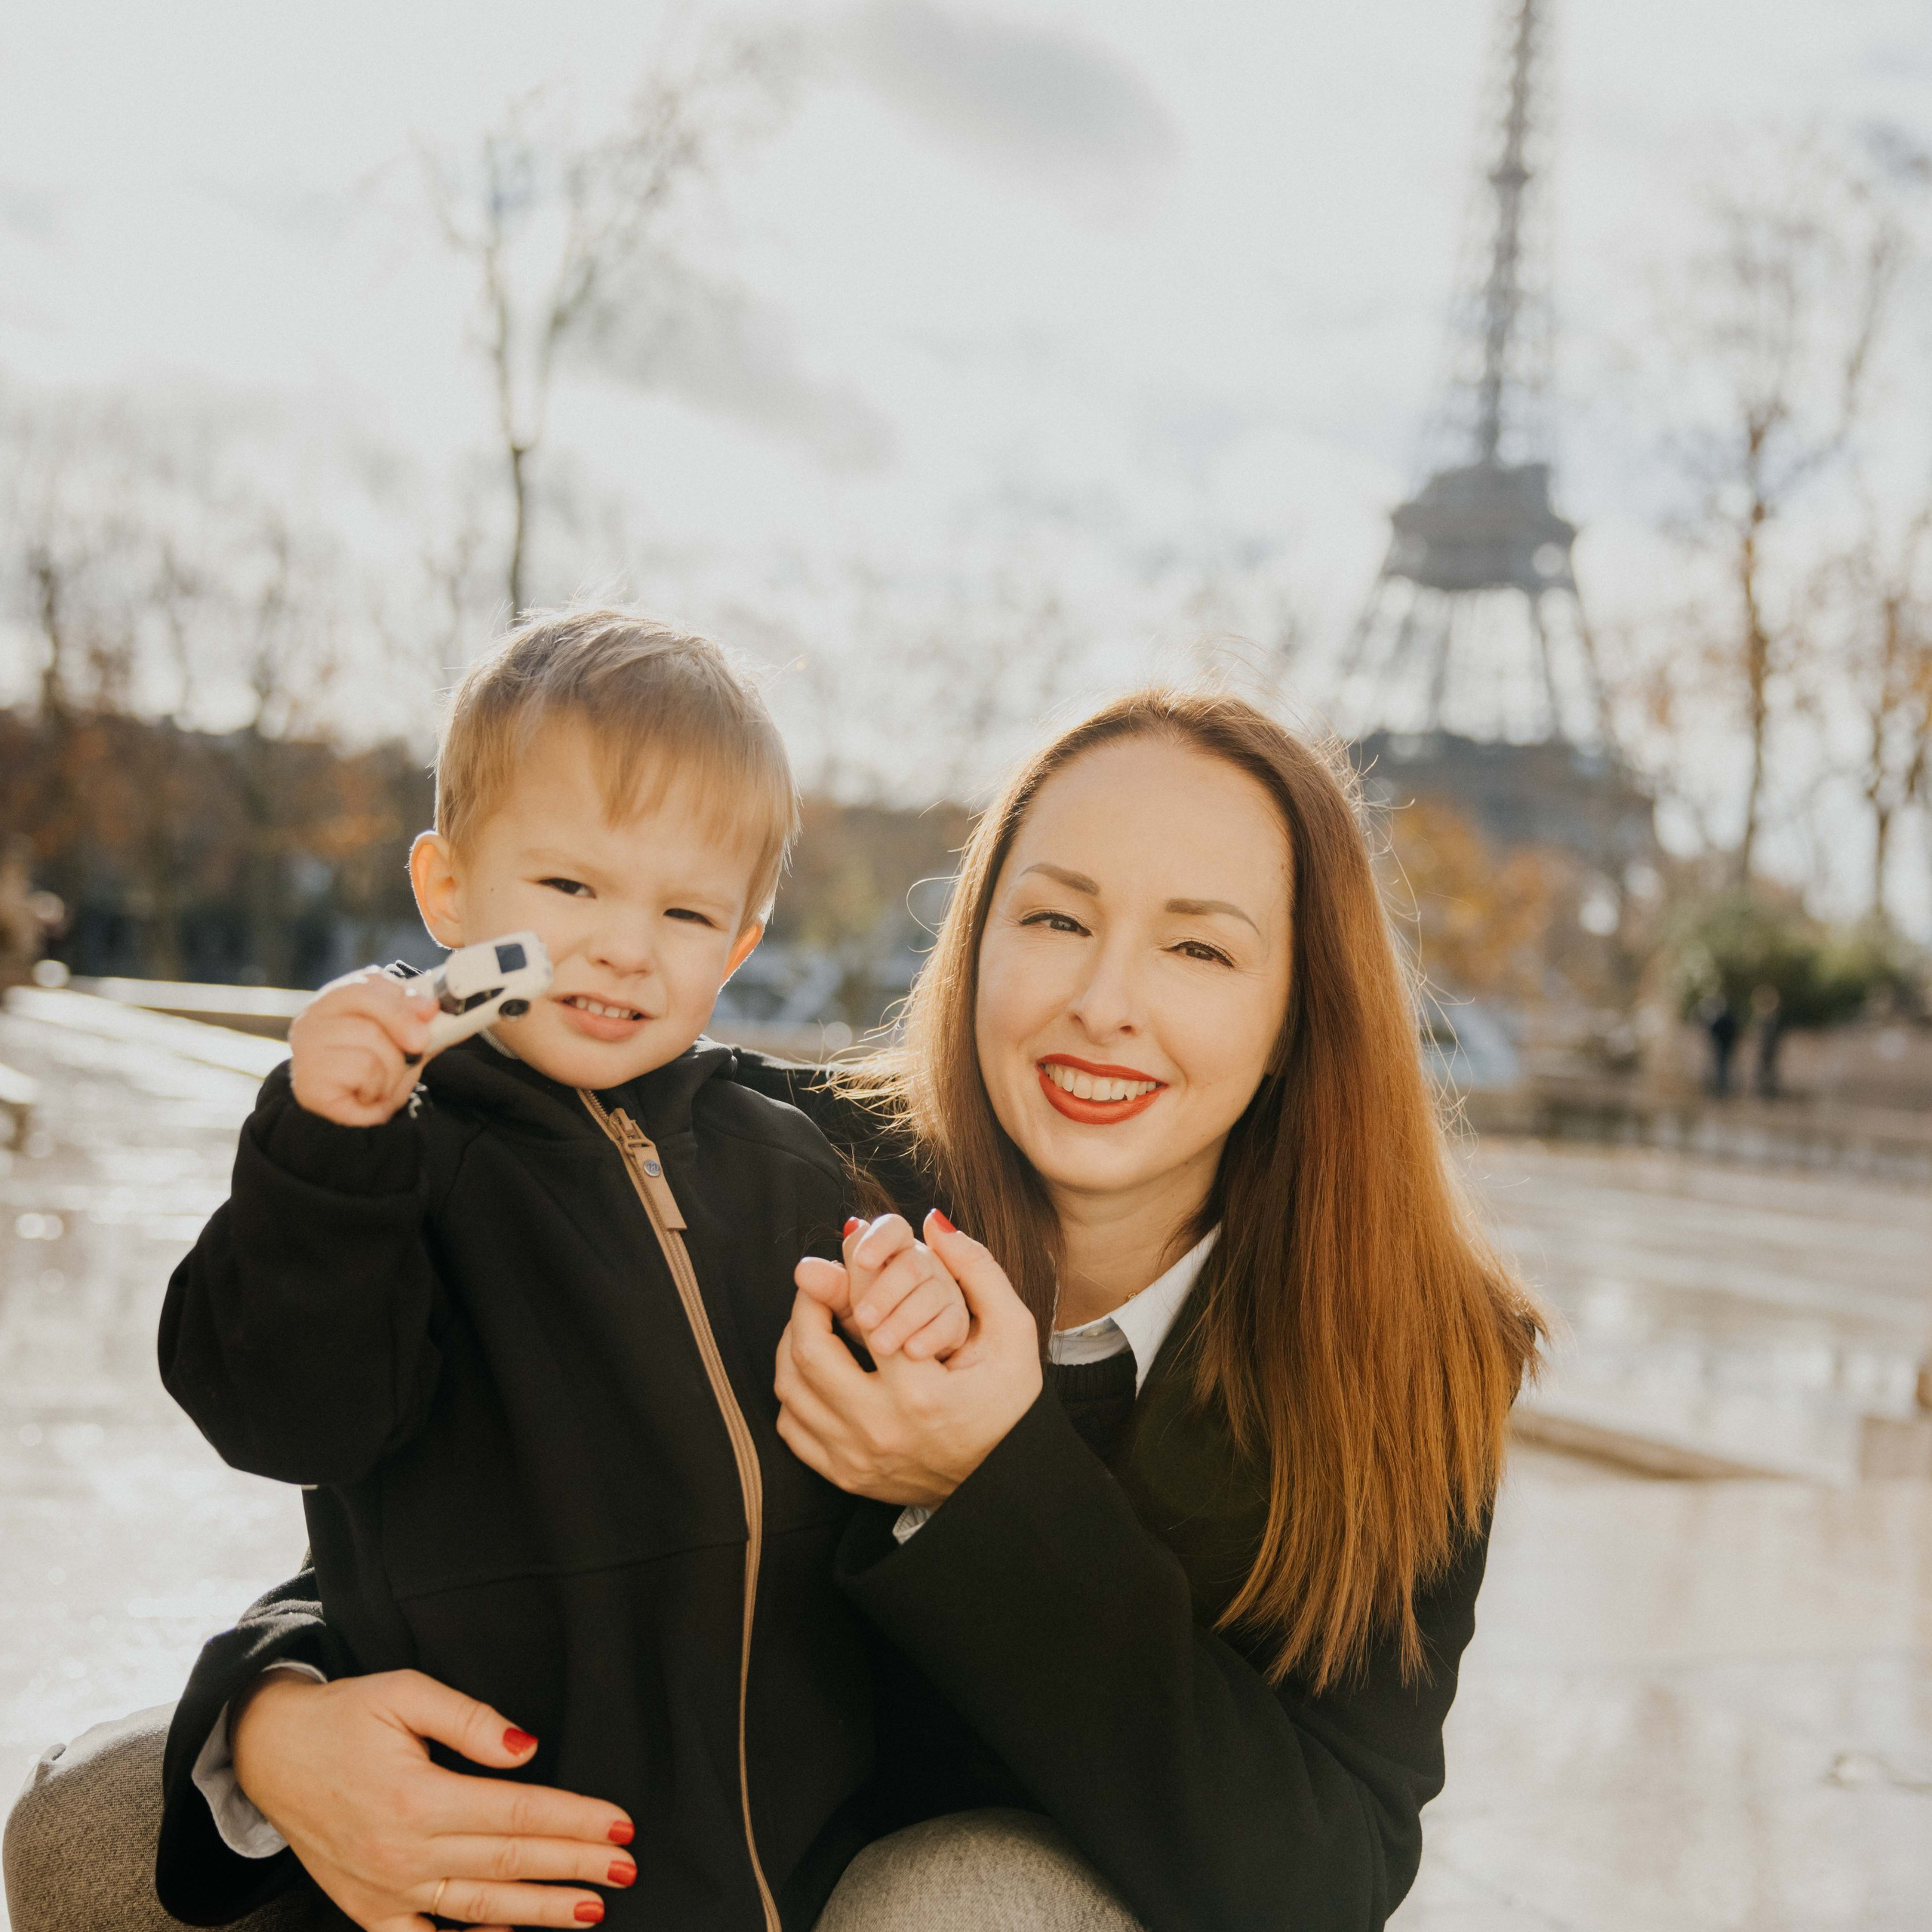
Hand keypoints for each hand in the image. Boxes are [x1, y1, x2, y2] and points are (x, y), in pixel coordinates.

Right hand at [230, 1668, 633, 1930]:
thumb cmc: (343, 1716)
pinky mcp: (366, 1908)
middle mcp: (402, 1852)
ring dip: (539, 1913)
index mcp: (416, 1797)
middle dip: (574, 1867)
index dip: (574, 1819)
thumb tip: (526, 1749)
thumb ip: (469, 1720)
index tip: (620, 1825)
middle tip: (625, 1870)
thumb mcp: (405, 1692)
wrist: (269, 1752)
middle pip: (508, 1863)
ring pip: (476, 1910)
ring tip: (591, 1912)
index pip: (517, 1812)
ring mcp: (382, 1889)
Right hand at [288, 968, 437, 1126]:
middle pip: (370, 1028)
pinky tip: (367, 1095)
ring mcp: (305, 1054)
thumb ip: (411, 1015)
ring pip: (370, 1059)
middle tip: (417, 1051)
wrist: (342, 1100)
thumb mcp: (396, 1031)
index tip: (430, 1014)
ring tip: (383, 1083)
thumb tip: (428, 1008)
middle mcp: (311, 1022)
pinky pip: (361, 1083)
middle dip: (401, 1047)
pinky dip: (377, 1094)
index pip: (364, 986)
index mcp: (334, 999)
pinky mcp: (308, 1087)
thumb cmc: (371, 1060)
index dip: (401, 1004)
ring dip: (392, 1076)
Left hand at [776, 1211, 1041, 1506]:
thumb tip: (934, 1222)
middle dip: (806, 1303)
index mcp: (921, 1393)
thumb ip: (980, 1272)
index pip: (863, 1314)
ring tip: (814, 1318)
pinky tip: (815, 1368)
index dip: (849, 1271)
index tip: (845, 1246)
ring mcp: (856, 1458)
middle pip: (808, 1352)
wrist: (1005, 1483)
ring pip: (790, 1390)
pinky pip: (791, 1428)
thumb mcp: (1013, 1334)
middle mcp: (880, 1429)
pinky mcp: (846, 1476)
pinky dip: (793, 1392)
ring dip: (792, 1344)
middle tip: (818, 1279)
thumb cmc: (1011, 1404)